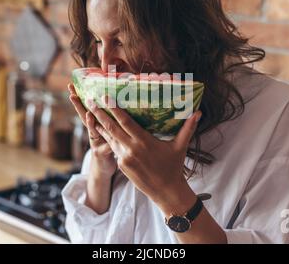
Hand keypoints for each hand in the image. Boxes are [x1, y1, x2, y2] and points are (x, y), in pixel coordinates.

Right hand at [68, 84, 116, 178]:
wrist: (103, 169)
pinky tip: (106, 142)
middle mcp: (94, 132)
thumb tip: (120, 101)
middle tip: (71, 93)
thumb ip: (112, 118)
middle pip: (84, 116)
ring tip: (88, 113)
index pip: (88, 107)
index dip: (82, 97)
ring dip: (89, 122)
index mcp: (97, 124)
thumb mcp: (110, 130)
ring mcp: (96, 143)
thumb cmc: (110, 147)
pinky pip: (104, 147)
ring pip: (92, 130)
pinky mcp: (101, 154)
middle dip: (78, 105)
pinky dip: (105, 143)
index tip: (74, 84)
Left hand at [86, 95, 201, 209]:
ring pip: (109, 138)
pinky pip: (113, 149)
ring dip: (99, 125)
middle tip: (90, 101)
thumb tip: (198, 112)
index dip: (115, 109)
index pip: (126, 122)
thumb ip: (187, 128)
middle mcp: (132, 149)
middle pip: (112, 128)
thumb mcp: (180, 147)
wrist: (166, 191)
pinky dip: (107, 138)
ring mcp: (124, 158)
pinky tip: (101, 130)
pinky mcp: (121, 165)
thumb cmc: (174, 167)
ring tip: (91, 113)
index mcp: (144, 142)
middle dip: (100, 114)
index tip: (106, 97)